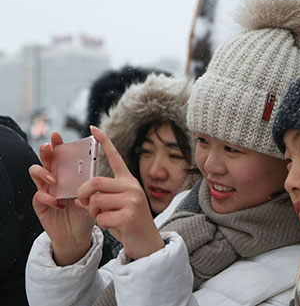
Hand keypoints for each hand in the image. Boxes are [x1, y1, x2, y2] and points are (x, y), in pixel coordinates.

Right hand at [29, 132, 94, 265]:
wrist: (79, 235)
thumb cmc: (87, 212)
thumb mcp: (92, 195)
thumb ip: (90, 183)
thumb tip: (94, 170)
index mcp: (68, 173)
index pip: (61, 155)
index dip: (57, 144)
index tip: (58, 135)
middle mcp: (54, 179)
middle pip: (45, 159)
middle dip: (45, 151)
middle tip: (49, 146)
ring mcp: (45, 190)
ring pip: (35, 173)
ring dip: (44, 173)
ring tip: (54, 179)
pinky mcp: (40, 205)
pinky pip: (39, 196)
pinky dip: (48, 198)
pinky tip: (59, 202)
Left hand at [77, 126, 164, 259]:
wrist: (147, 242)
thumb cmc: (129, 222)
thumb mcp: (116, 206)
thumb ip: (100, 197)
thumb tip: (80, 198)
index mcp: (129, 181)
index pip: (115, 157)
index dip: (104, 142)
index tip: (94, 128)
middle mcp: (132, 187)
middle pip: (95, 182)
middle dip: (83, 194)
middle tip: (83, 202)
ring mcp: (132, 201)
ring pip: (96, 201)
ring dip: (93, 213)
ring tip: (103, 217)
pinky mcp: (129, 217)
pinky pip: (101, 218)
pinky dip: (101, 225)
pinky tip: (114, 227)